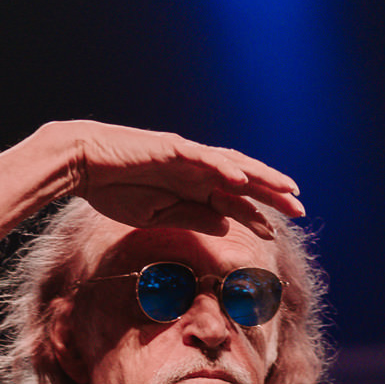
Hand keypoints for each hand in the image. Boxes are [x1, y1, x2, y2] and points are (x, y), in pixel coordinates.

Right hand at [61, 121, 302, 238]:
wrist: (83, 165)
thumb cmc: (115, 190)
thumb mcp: (158, 215)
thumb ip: (192, 218)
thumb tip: (226, 225)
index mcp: (192, 188)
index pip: (233, 203)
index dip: (256, 217)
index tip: (277, 233)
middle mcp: (196, 170)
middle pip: (243, 182)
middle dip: (273, 195)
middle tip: (302, 209)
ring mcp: (186, 158)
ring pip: (233, 166)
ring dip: (261, 177)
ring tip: (286, 188)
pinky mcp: (171, 150)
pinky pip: (203, 159)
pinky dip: (224, 168)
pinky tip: (243, 180)